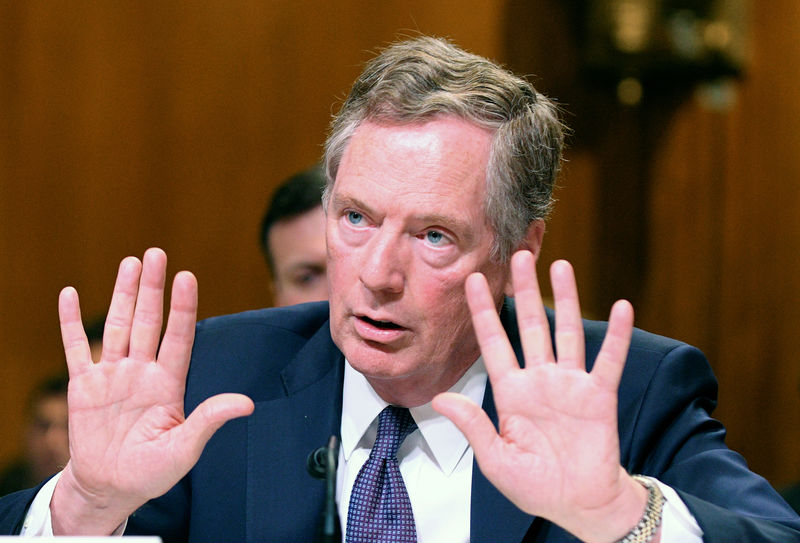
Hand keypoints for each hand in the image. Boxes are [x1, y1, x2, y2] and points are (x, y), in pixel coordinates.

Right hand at [51, 248, 253, 533]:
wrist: (111, 488)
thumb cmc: (153, 471)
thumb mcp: (184, 448)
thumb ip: (209, 420)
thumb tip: (246, 404)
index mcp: (168, 383)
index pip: (179, 336)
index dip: (183, 307)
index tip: (187, 277)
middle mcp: (142, 371)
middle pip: (148, 321)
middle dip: (152, 288)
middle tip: (157, 253)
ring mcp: (112, 376)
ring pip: (118, 325)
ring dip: (123, 294)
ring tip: (130, 262)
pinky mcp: (84, 386)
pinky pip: (76, 348)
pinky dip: (71, 323)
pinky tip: (71, 295)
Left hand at [433, 251, 647, 542]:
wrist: (579, 504)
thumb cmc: (535, 486)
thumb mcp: (496, 459)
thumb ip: (473, 425)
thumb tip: (439, 399)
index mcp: (512, 392)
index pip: (494, 343)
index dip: (482, 312)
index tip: (472, 280)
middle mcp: (540, 380)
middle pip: (530, 326)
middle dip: (524, 291)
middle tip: (519, 256)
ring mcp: (571, 385)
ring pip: (567, 332)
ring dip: (566, 299)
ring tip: (561, 266)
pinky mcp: (599, 396)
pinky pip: (608, 360)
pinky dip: (617, 335)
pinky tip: (622, 307)